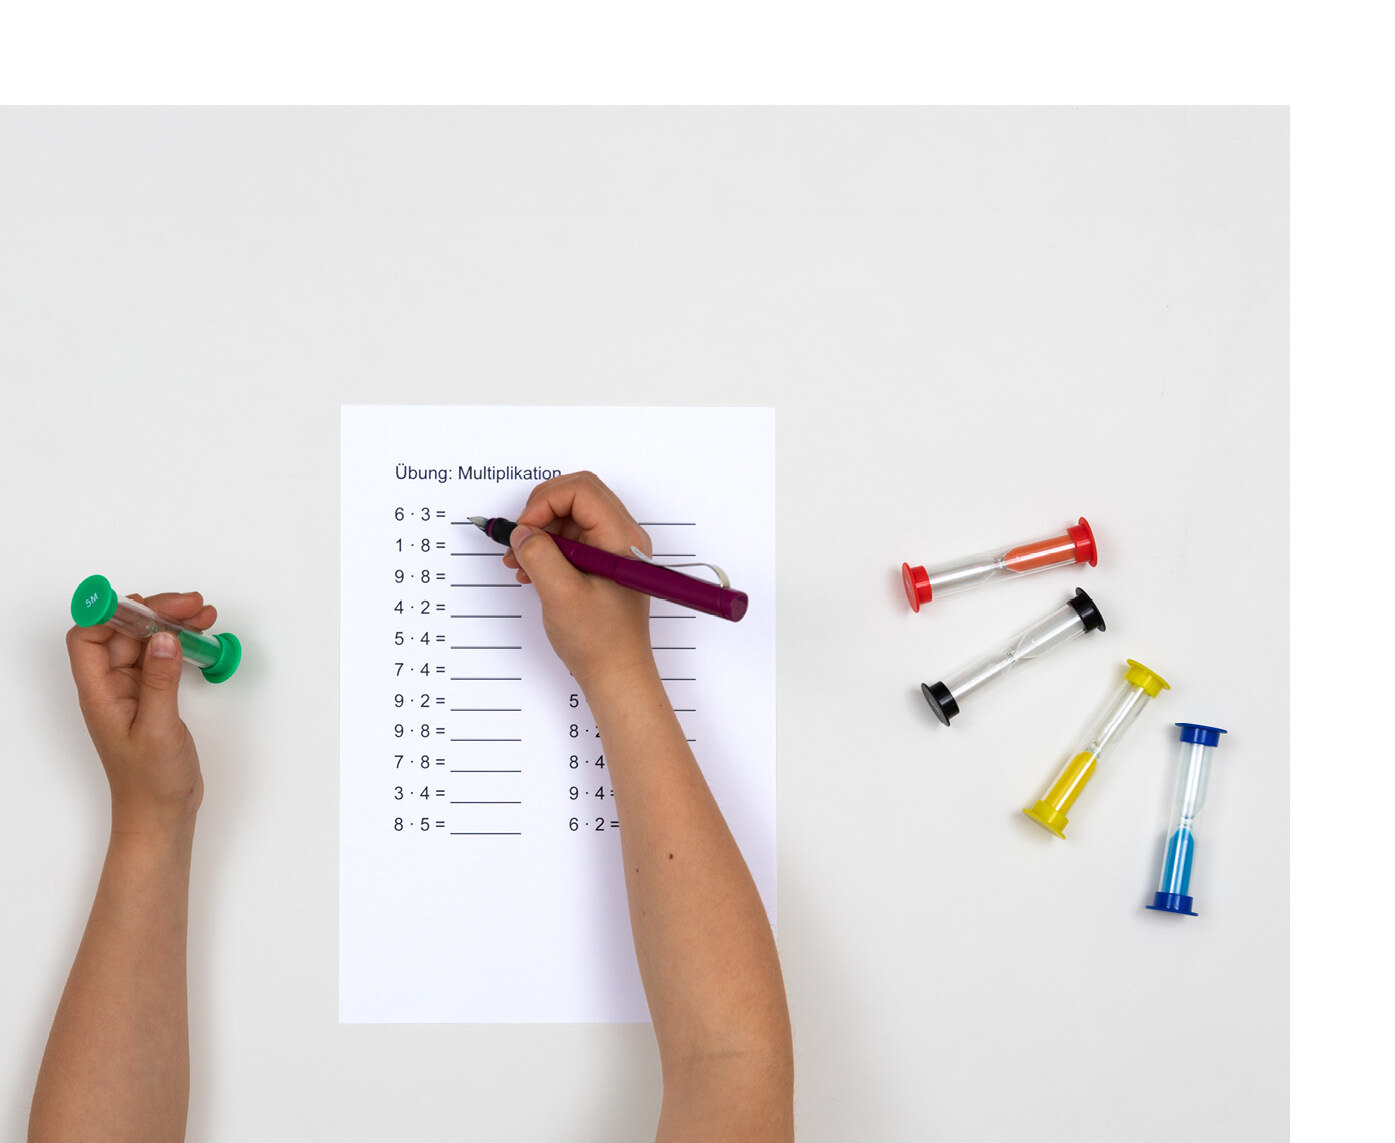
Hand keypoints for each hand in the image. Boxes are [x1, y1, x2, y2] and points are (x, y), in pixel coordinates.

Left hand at [66, 592, 211, 834]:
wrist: (161, 813)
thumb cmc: (150, 782)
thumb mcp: (158, 728)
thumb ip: (160, 681)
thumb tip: (163, 638)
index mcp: (99, 693)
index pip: (87, 637)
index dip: (110, 613)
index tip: (145, 602)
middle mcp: (111, 686)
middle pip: (122, 632)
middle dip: (155, 612)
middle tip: (191, 606)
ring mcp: (132, 690)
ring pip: (145, 641)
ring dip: (172, 623)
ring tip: (204, 616)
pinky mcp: (153, 695)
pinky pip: (162, 657)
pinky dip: (181, 643)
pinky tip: (200, 638)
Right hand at [503, 472, 655, 691]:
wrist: (617, 675)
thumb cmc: (600, 642)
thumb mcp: (562, 595)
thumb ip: (539, 555)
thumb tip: (522, 532)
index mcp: (621, 538)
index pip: (581, 490)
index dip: (544, 502)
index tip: (524, 530)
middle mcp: (621, 537)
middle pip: (576, 496)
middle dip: (540, 512)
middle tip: (519, 538)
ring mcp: (612, 550)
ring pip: (570, 517)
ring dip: (540, 532)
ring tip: (518, 561)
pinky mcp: (601, 564)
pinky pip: (570, 539)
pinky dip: (546, 548)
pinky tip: (529, 571)